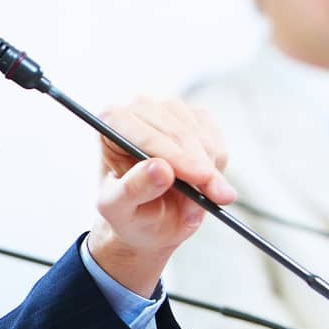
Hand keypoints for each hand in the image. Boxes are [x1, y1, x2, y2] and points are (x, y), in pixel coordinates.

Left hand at [87, 97, 234, 295]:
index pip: (145, 133)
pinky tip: (203, 188)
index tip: (199, 177)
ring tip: (195, 207)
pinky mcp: (196, 120)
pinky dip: (217, 169)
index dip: (175, 154)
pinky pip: (217, 143)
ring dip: (210, 174)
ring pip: (202, 138)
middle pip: (178, 132)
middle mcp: (139, 110)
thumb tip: (160, 168)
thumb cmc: (126, 210)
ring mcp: (170, 112)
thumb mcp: (119, 209)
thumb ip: (134, 189)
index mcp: (111, 124)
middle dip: (200, 169)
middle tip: (217, 198)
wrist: (148, 218)